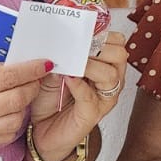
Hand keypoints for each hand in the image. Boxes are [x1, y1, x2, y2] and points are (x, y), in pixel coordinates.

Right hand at [0, 58, 50, 151]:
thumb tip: (12, 67)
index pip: (7, 77)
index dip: (32, 69)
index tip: (46, 63)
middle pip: (15, 100)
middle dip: (33, 87)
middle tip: (37, 77)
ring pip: (13, 122)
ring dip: (24, 108)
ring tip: (21, 95)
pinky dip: (11, 126)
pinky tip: (7, 114)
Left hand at [28, 32, 131, 160]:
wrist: (41, 130)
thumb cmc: (50, 99)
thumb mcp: (53, 69)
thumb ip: (60, 54)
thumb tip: (60, 38)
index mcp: (105, 64)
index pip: (117, 41)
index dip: (102, 33)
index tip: (82, 30)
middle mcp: (111, 80)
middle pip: (119, 54)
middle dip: (98, 47)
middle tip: (78, 47)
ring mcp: (104, 98)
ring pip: (110, 75)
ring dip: (89, 65)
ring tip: (70, 64)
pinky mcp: (93, 114)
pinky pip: (91, 96)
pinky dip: (78, 85)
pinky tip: (66, 79)